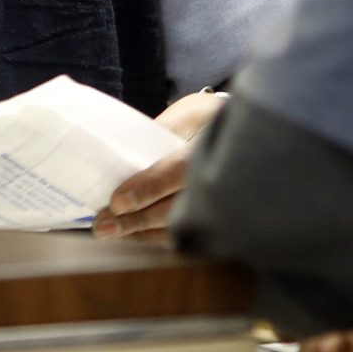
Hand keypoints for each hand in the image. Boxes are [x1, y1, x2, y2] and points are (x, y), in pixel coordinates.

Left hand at [92, 88, 229, 238]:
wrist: (248, 132)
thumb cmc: (210, 120)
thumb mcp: (189, 115)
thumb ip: (163, 135)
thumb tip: (128, 161)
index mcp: (214, 146)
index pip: (179, 172)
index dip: (148, 189)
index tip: (118, 202)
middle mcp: (225, 182)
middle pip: (178, 209)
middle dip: (138, 220)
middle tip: (103, 226)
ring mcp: (227, 205)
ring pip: (182, 228)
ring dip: (144, 233)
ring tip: (113, 233)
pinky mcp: (222, 221)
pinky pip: (189, 235)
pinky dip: (160, 235)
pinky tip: (137, 234)